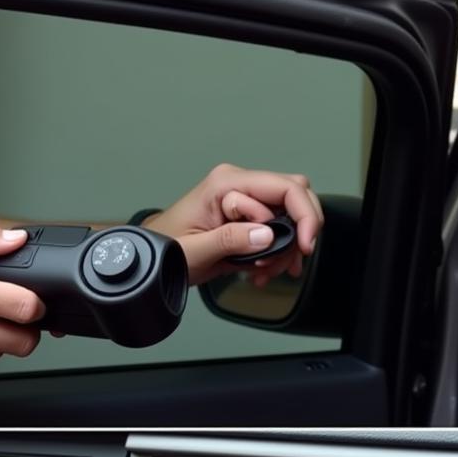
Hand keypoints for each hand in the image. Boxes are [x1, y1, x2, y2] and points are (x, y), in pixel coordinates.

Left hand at [145, 163, 323, 285]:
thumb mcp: (194, 250)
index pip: (284, 187)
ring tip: (263, 272)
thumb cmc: (165, 248)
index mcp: (225, 184)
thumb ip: (230, 240)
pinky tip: (262, 271)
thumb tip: (266, 235)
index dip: (303, 215)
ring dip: (285, 249)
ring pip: (289, 215)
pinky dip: (276, 253)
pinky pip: (277, 228)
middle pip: (293, 195)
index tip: (304, 245)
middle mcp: (238, 185)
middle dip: (297, 233)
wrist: (153, 257)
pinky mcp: (246, 216)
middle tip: (284, 263)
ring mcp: (244, 199)